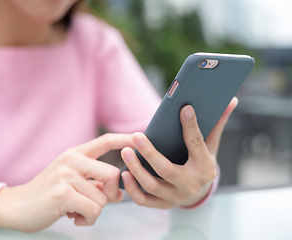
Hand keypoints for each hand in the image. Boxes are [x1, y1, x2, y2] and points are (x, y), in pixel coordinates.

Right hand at [0, 133, 133, 231]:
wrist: (17, 206)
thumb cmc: (48, 194)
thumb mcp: (71, 181)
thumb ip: (94, 182)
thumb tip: (120, 193)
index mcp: (75, 154)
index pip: (105, 141)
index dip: (124, 140)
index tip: (140, 137)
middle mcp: (71, 160)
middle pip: (113, 174)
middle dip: (110, 194)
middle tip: (95, 203)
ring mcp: (66, 175)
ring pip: (103, 197)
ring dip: (95, 211)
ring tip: (77, 211)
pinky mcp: (62, 193)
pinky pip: (94, 210)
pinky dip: (88, 219)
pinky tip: (75, 217)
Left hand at [121, 97, 237, 208]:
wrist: (198, 192)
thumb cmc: (201, 162)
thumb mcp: (211, 145)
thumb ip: (217, 124)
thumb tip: (230, 100)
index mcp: (205, 167)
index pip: (197, 144)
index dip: (191, 125)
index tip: (183, 108)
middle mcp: (191, 185)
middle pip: (167, 170)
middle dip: (150, 153)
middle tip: (136, 136)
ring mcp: (176, 197)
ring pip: (152, 185)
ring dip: (136, 169)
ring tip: (125, 151)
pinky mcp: (163, 205)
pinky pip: (144, 200)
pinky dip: (132, 188)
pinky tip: (124, 173)